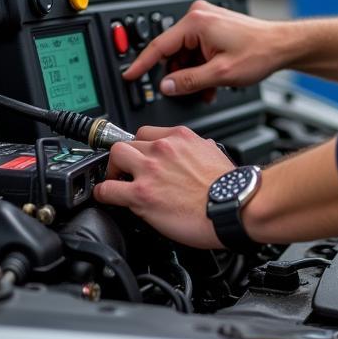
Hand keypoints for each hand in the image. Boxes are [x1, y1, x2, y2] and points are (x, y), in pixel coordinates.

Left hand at [92, 125, 232, 246]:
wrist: (234, 205)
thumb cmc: (229, 186)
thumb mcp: (215, 154)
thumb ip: (199, 148)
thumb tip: (198, 149)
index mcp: (181, 137)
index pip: (148, 132)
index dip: (142, 147)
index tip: (141, 157)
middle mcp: (163, 148)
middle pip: (128, 142)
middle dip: (125, 157)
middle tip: (126, 170)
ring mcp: (150, 170)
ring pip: (115, 156)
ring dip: (112, 169)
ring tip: (115, 181)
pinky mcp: (142, 194)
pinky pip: (108, 189)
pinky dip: (103, 193)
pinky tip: (106, 197)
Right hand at [122, 0, 287, 96]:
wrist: (283, 45)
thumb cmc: (260, 52)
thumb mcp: (220, 73)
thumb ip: (188, 81)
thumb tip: (166, 86)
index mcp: (195, 22)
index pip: (159, 46)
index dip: (142, 64)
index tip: (129, 75)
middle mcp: (198, 16)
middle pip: (173, 51)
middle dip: (180, 74)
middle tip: (189, 91)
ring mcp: (206, 20)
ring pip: (186, 54)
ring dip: (193, 74)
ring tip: (208, 89)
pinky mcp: (214, 27)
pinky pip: (197, 50)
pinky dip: (201, 67)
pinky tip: (212, 82)